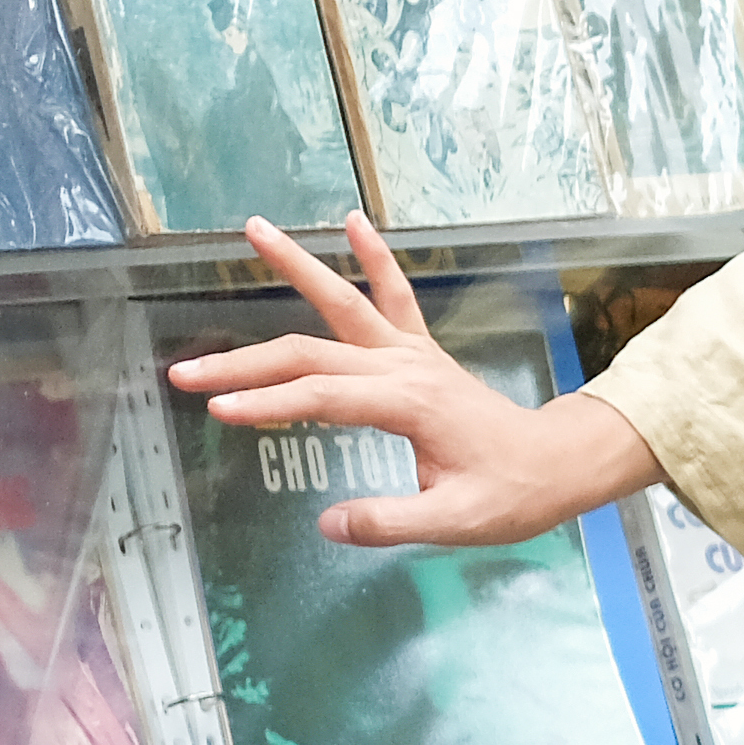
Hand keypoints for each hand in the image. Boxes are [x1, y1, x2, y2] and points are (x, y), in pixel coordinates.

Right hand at [165, 217, 662, 546]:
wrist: (558, 463)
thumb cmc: (511, 495)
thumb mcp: (455, 523)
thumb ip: (390, 523)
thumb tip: (328, 523)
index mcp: (407, 404)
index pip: (321, 399)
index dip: (268, 404)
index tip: (218, 412)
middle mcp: (405, 367)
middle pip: (310, 355)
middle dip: (244, 364)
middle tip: (185, 373)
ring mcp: (413, 352)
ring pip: (344, 305)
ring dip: (298, 267)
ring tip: (255, 228)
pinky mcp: (422, 351)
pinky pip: (396, 295)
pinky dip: (377, 257)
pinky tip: (355, 221)